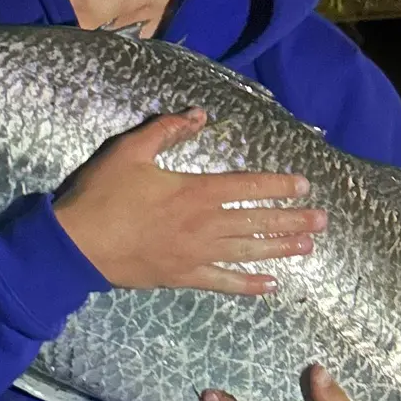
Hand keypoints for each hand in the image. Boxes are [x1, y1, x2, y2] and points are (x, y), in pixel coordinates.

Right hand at [54, 110, 323, 294]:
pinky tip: (271, 286)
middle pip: (256, 221)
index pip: (247, 187)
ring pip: (247, 251)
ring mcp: (196, 255)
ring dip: (280, 249)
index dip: (278, 186)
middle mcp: (204, 225)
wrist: (78, 245)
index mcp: (195, 192)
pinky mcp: (183, 277)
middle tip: (322, 221)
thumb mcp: (130, 150)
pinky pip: (223, 282)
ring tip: (308, 247)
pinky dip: (248, 285)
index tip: (303, 186)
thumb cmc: (102, 195)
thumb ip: (166, 130)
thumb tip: (198, 115)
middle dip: (291, 220)